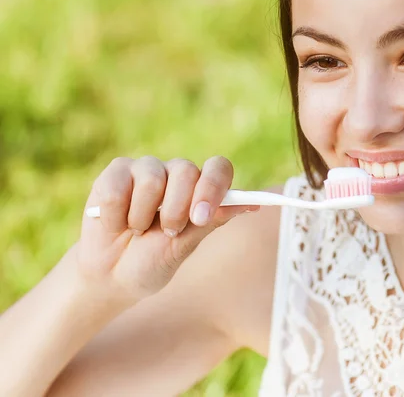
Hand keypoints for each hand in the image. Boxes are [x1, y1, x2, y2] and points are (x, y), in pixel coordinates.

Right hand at [76, 155, 257, 300]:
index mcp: (200, 189)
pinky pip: (118, 186)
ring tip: (137, 231)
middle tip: (167, 231)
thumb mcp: (184, 246)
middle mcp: (175, 174)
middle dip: (177, 208)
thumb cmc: (153, 260)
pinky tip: (115, 225)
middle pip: (186, 170)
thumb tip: (251, 205)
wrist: (112, 276)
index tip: (200, 216)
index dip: (213, 187)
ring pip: (151, 178)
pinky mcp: (115, 173)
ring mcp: (144, 170)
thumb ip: (211, 221)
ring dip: (142, 216)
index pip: (218, 168)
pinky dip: (115, 216)